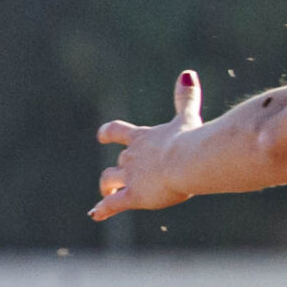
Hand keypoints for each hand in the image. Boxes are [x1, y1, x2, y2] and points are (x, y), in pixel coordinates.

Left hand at [90, 71, 202, 220]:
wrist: (188, 161)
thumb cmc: (191, 140)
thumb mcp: (188, 117)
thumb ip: (186, 97)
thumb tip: (188, 73)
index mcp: (143, 138)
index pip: (118, 131)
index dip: (109, 133)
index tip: (102, 135)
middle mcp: (133, 156)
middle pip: (118, 162)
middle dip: (117, 170)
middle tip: (116, 177)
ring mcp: (132, 176)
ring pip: (110, 180)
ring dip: (107, 187)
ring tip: (107, 194)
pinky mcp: (135, 195)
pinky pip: (113, 204)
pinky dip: (103, 208)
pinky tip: (95, 213)